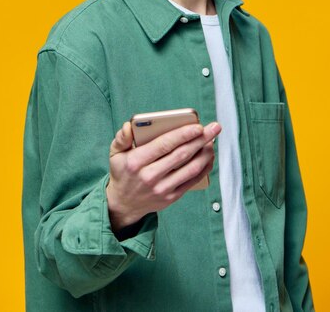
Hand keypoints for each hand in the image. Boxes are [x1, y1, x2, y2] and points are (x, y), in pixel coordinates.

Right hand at [106, 120, 220, 231]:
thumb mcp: (115, 153)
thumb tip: (129, 125)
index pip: (163, 145)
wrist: (123, 204)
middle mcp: (149, 176)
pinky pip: (192, 181)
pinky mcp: (171, 197)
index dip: (183, 135)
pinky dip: (203, 168)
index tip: (198, 126)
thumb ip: (121, 137)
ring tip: (213, 141)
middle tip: (214, 128)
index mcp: (136, 162)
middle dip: (200, 140)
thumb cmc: (123, 172)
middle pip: (181, 155)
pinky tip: (209, 157)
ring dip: (205, 154)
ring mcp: (162, 189)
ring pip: (190, 169)